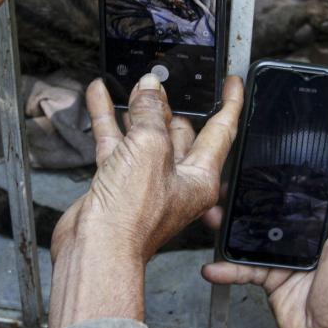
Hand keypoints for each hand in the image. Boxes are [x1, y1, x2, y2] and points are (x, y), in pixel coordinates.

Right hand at [48, 74, 243, 326]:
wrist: (96, 249)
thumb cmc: (132, 215)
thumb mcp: (149, 149)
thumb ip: (150, 113)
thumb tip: (149, 88)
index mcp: (200, 176)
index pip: (222, 130)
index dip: (229, 101)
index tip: (232, 81)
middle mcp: (176, 179)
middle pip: (179, 130)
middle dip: (171, 103)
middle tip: (164, 78)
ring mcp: (145, 180)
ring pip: (145, 134)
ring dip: (137, 108)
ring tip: (133, 82)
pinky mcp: (117, 181)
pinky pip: (116, 142)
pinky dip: (109, 117)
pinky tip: (100, 96)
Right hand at [202, 157, 327, 327]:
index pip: (305, 191)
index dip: (285, 176)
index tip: (263, 161)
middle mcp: (305, 237)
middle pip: (270, 210)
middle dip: (245, 200)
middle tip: (226, 189)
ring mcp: (284, 256)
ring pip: (250, 234)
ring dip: (227, 228)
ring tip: (211, 217)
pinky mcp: (269, 276)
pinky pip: (242, 267)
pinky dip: (225, 268)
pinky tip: (213, 266)